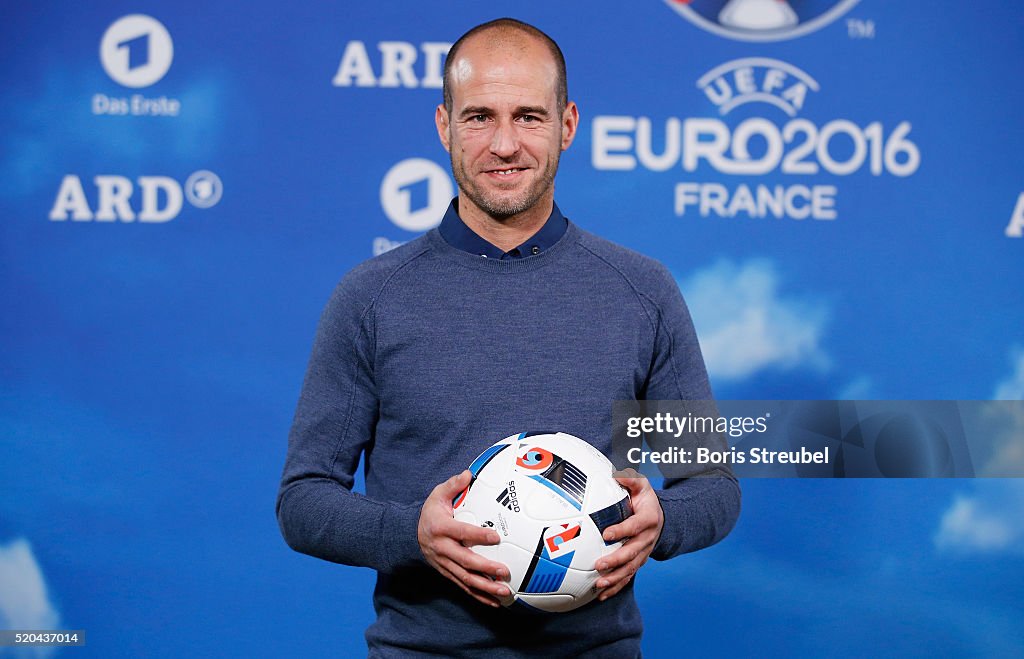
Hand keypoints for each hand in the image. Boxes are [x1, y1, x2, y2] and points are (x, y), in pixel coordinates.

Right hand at [417, 470, 511, 607]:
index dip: (478, 535)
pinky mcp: (448, 573)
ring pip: (466, 579)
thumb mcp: (437, 494)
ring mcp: (445, 564)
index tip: (495, 537)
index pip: (461, 532)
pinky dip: (479, 596)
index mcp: (441, 528)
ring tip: (504, 592)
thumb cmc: (431, 512)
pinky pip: (464, 587)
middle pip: (465, 561)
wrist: (410, 534)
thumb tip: (468, 474)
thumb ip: (452, 485)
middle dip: (486, 568)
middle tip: (504, 572)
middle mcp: (442, 549)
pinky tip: (495, 602)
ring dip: (485, 587)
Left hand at [595, 468, 663, 600]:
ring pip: (630, 568)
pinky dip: (616, 587)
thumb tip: (615, 474)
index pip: (635, 526)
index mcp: (648, 519)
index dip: (622, 530)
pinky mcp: (638, 562)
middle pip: (632, 552)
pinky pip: (627, 576)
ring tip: (599, 585)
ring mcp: (643, 553)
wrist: (660, 517)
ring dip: (615, 578)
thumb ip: (630, 479)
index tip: (606, 533)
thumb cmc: (644, 499)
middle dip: (616, 560)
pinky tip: (602, 595)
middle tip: (599, 565)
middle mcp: (647, 539)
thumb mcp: (641, 485)